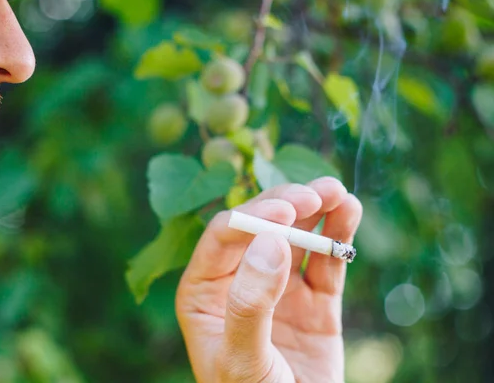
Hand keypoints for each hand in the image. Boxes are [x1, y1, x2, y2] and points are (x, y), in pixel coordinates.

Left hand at [175, 177, 362, 382]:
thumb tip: (270, 242)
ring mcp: (278, 288)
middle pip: (260, 228)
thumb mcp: (244, 359)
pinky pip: (326, 261)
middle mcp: (239, 281)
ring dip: (315, 211)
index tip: (286, 208)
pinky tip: (347, 211)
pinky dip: (337, 235)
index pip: (224, 238)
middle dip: (286, 206)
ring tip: (336, 193)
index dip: (254, 217)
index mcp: (204, 291)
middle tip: (315, 194)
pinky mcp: (314, 301)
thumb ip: (250, 303)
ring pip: (295, 237)